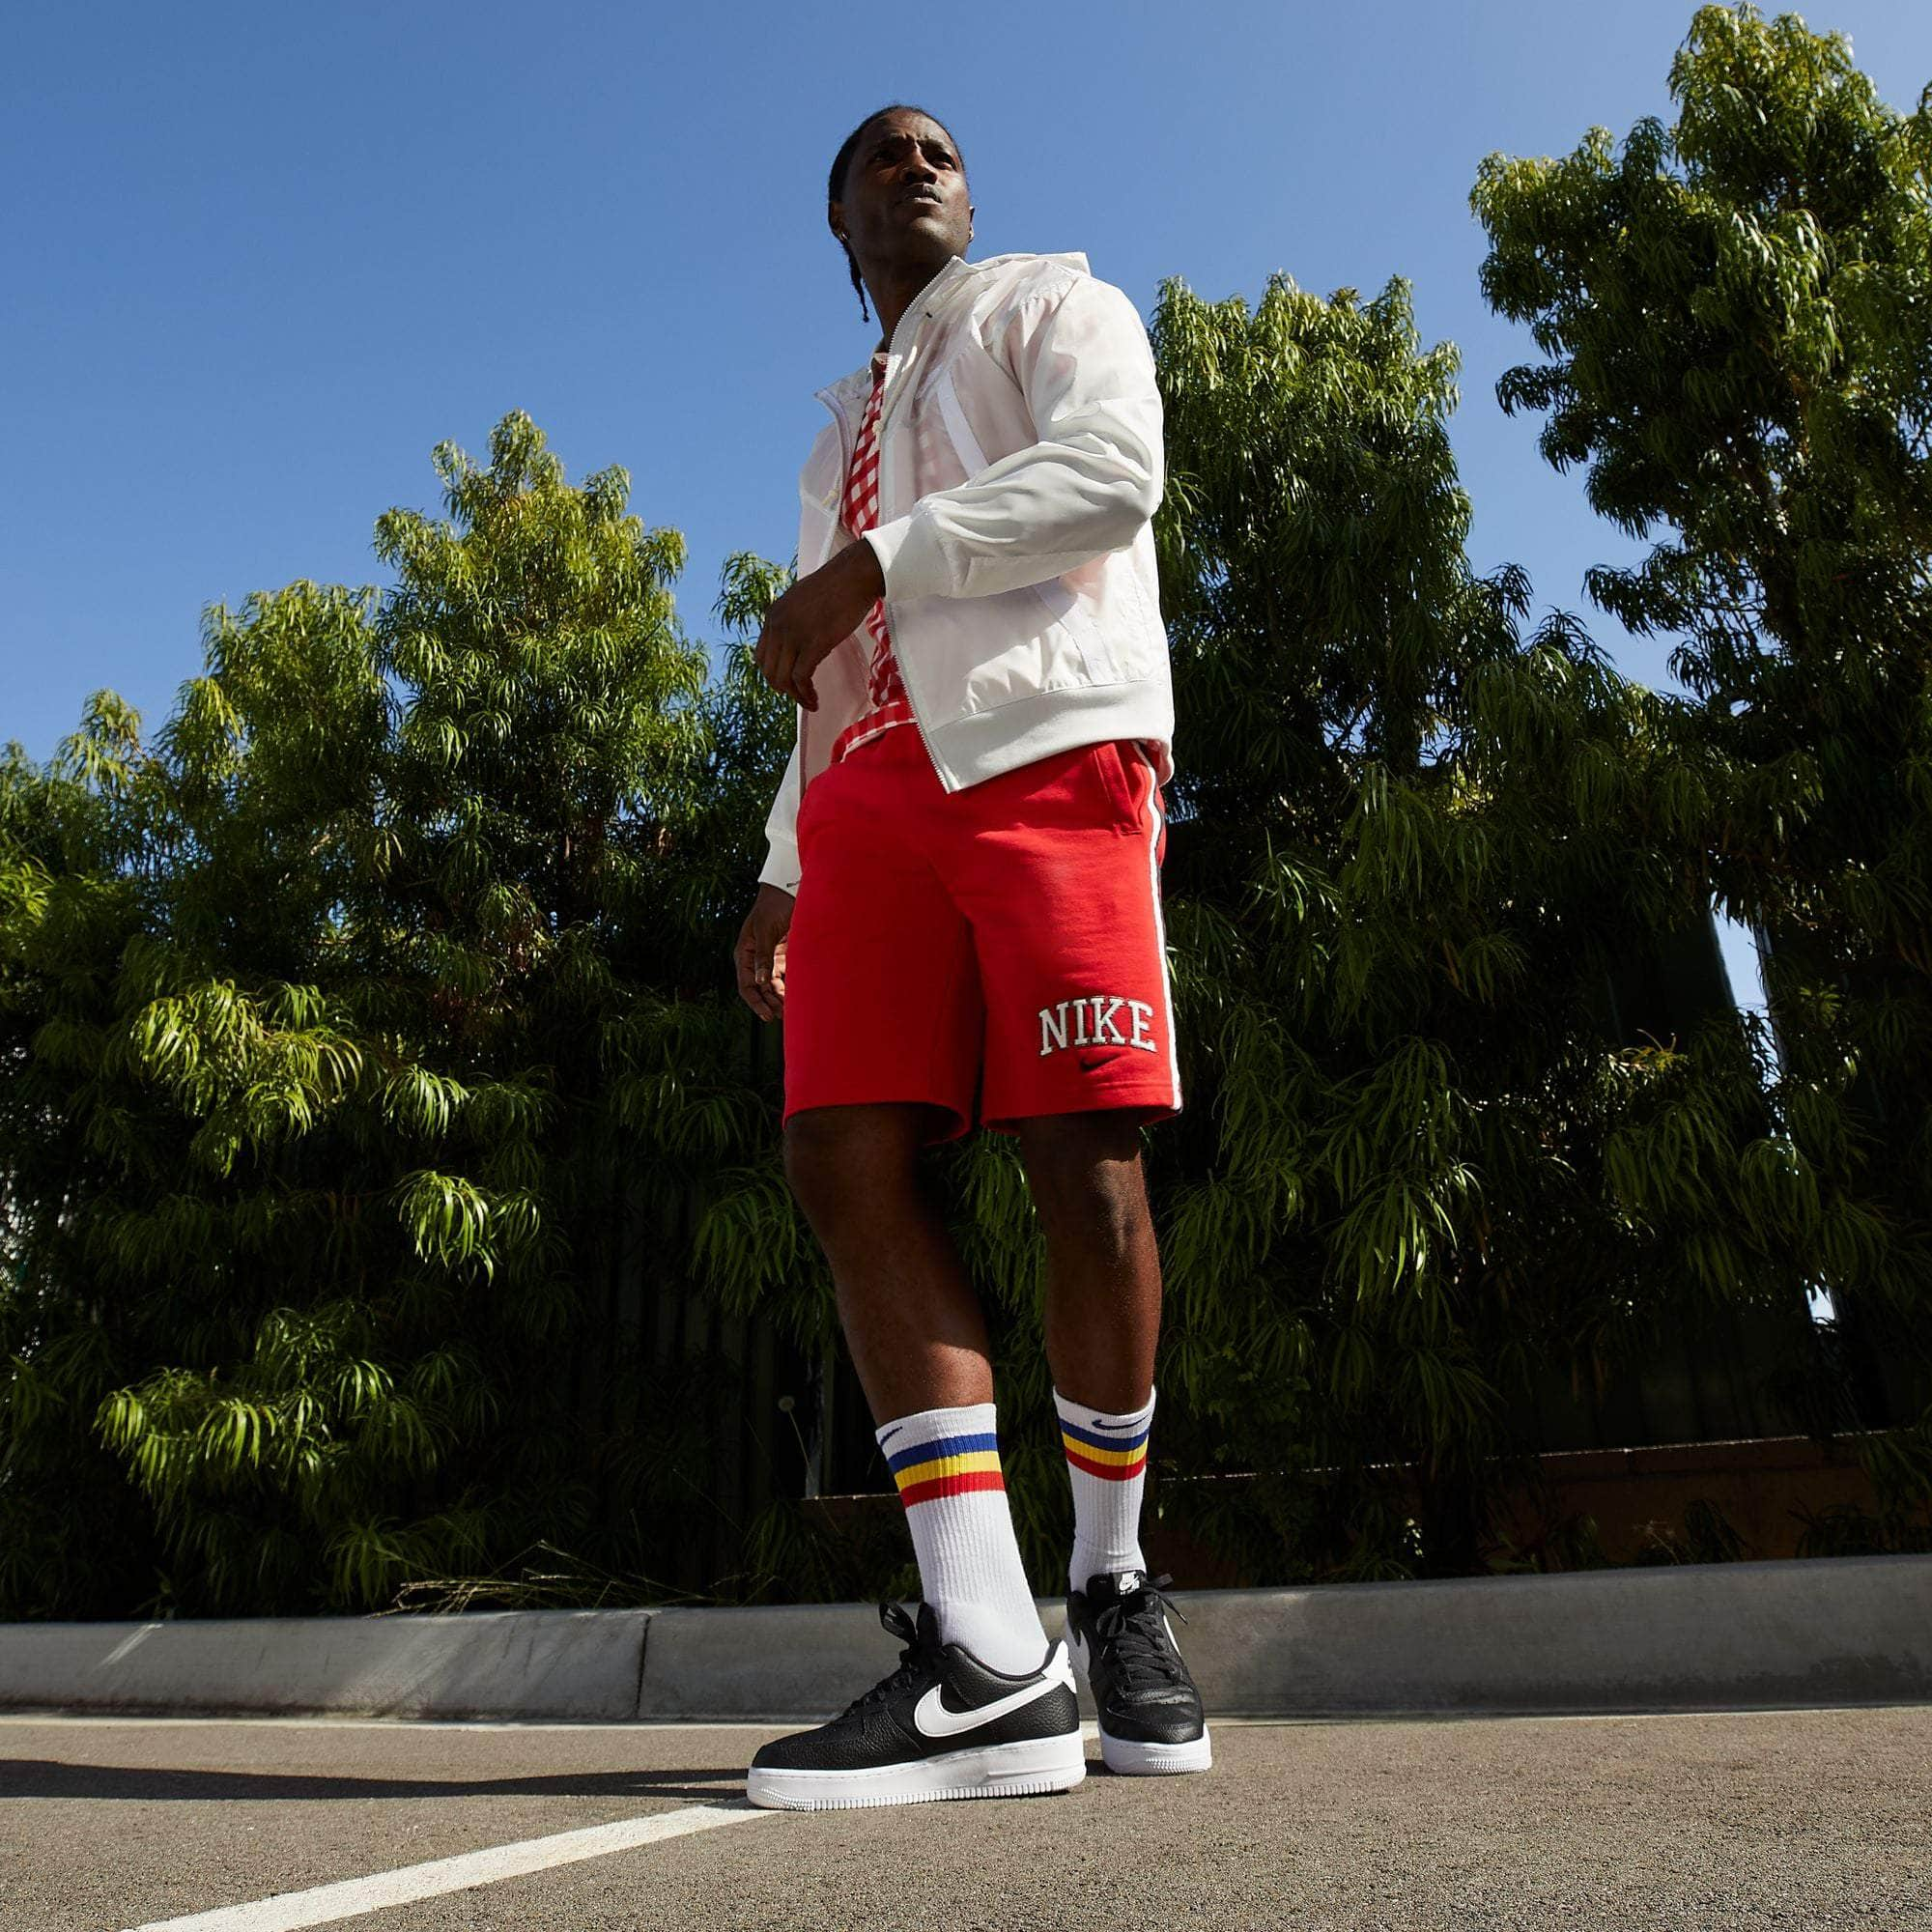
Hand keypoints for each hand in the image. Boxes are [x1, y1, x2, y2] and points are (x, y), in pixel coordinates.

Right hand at [733, 882, 796, 1020]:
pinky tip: (797, 997)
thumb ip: (763, 956)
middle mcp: (754, 959)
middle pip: (760, 989)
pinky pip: (783, 977)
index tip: (767, 1016)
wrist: (789, 890)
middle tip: (783, 1017)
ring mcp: (768, 958)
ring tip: (791, 1011)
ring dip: (779, 998)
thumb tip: (761, 982)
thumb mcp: (765, 930)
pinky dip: (789, 987)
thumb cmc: (773, 906)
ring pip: (772, 985)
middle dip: (769, 1003)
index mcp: (744, 953)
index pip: (746, 985)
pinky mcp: (782, 955)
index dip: (755, 1002)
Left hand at [754, 540, 885, 710]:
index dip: (772, 673)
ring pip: (783, 678)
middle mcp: (778, 625)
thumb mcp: (802, 600)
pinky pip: (801, 678)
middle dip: (782, 689)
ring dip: (795, 696)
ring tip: (809, 702)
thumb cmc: (837, 586)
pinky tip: (815, 700)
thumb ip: (792, 618)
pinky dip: (805, 694)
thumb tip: (795, 640)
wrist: (855, 575)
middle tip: (799, 695)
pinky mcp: (814, 643)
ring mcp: (794, 634)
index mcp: (773, 615)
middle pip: (768, 670)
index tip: (787, 682)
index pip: (760, 655)